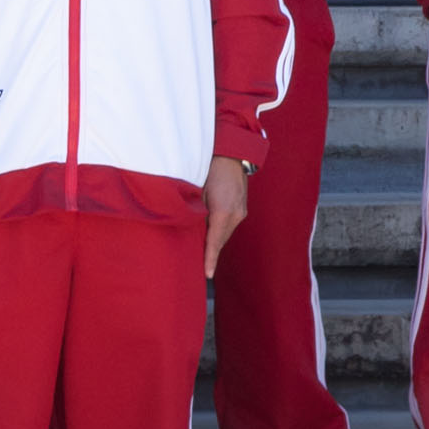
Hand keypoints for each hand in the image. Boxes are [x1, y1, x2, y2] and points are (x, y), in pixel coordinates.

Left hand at [202, 156, 250, 280]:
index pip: (214, 242)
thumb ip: (194, 210)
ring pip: (225, 233)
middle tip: (200, 267)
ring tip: (203, 253)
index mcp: (223, 212)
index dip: (210, 259)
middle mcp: (235, 214)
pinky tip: (210, 234)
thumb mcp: (196, 190)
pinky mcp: (241, 207)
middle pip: (220, 240)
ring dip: (214, 241)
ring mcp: (241, 211)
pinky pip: (228, 225)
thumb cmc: (208, 169)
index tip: (207, 274)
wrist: (230, 153)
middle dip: (211, 253)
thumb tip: (186, 225)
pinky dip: (219, 231)